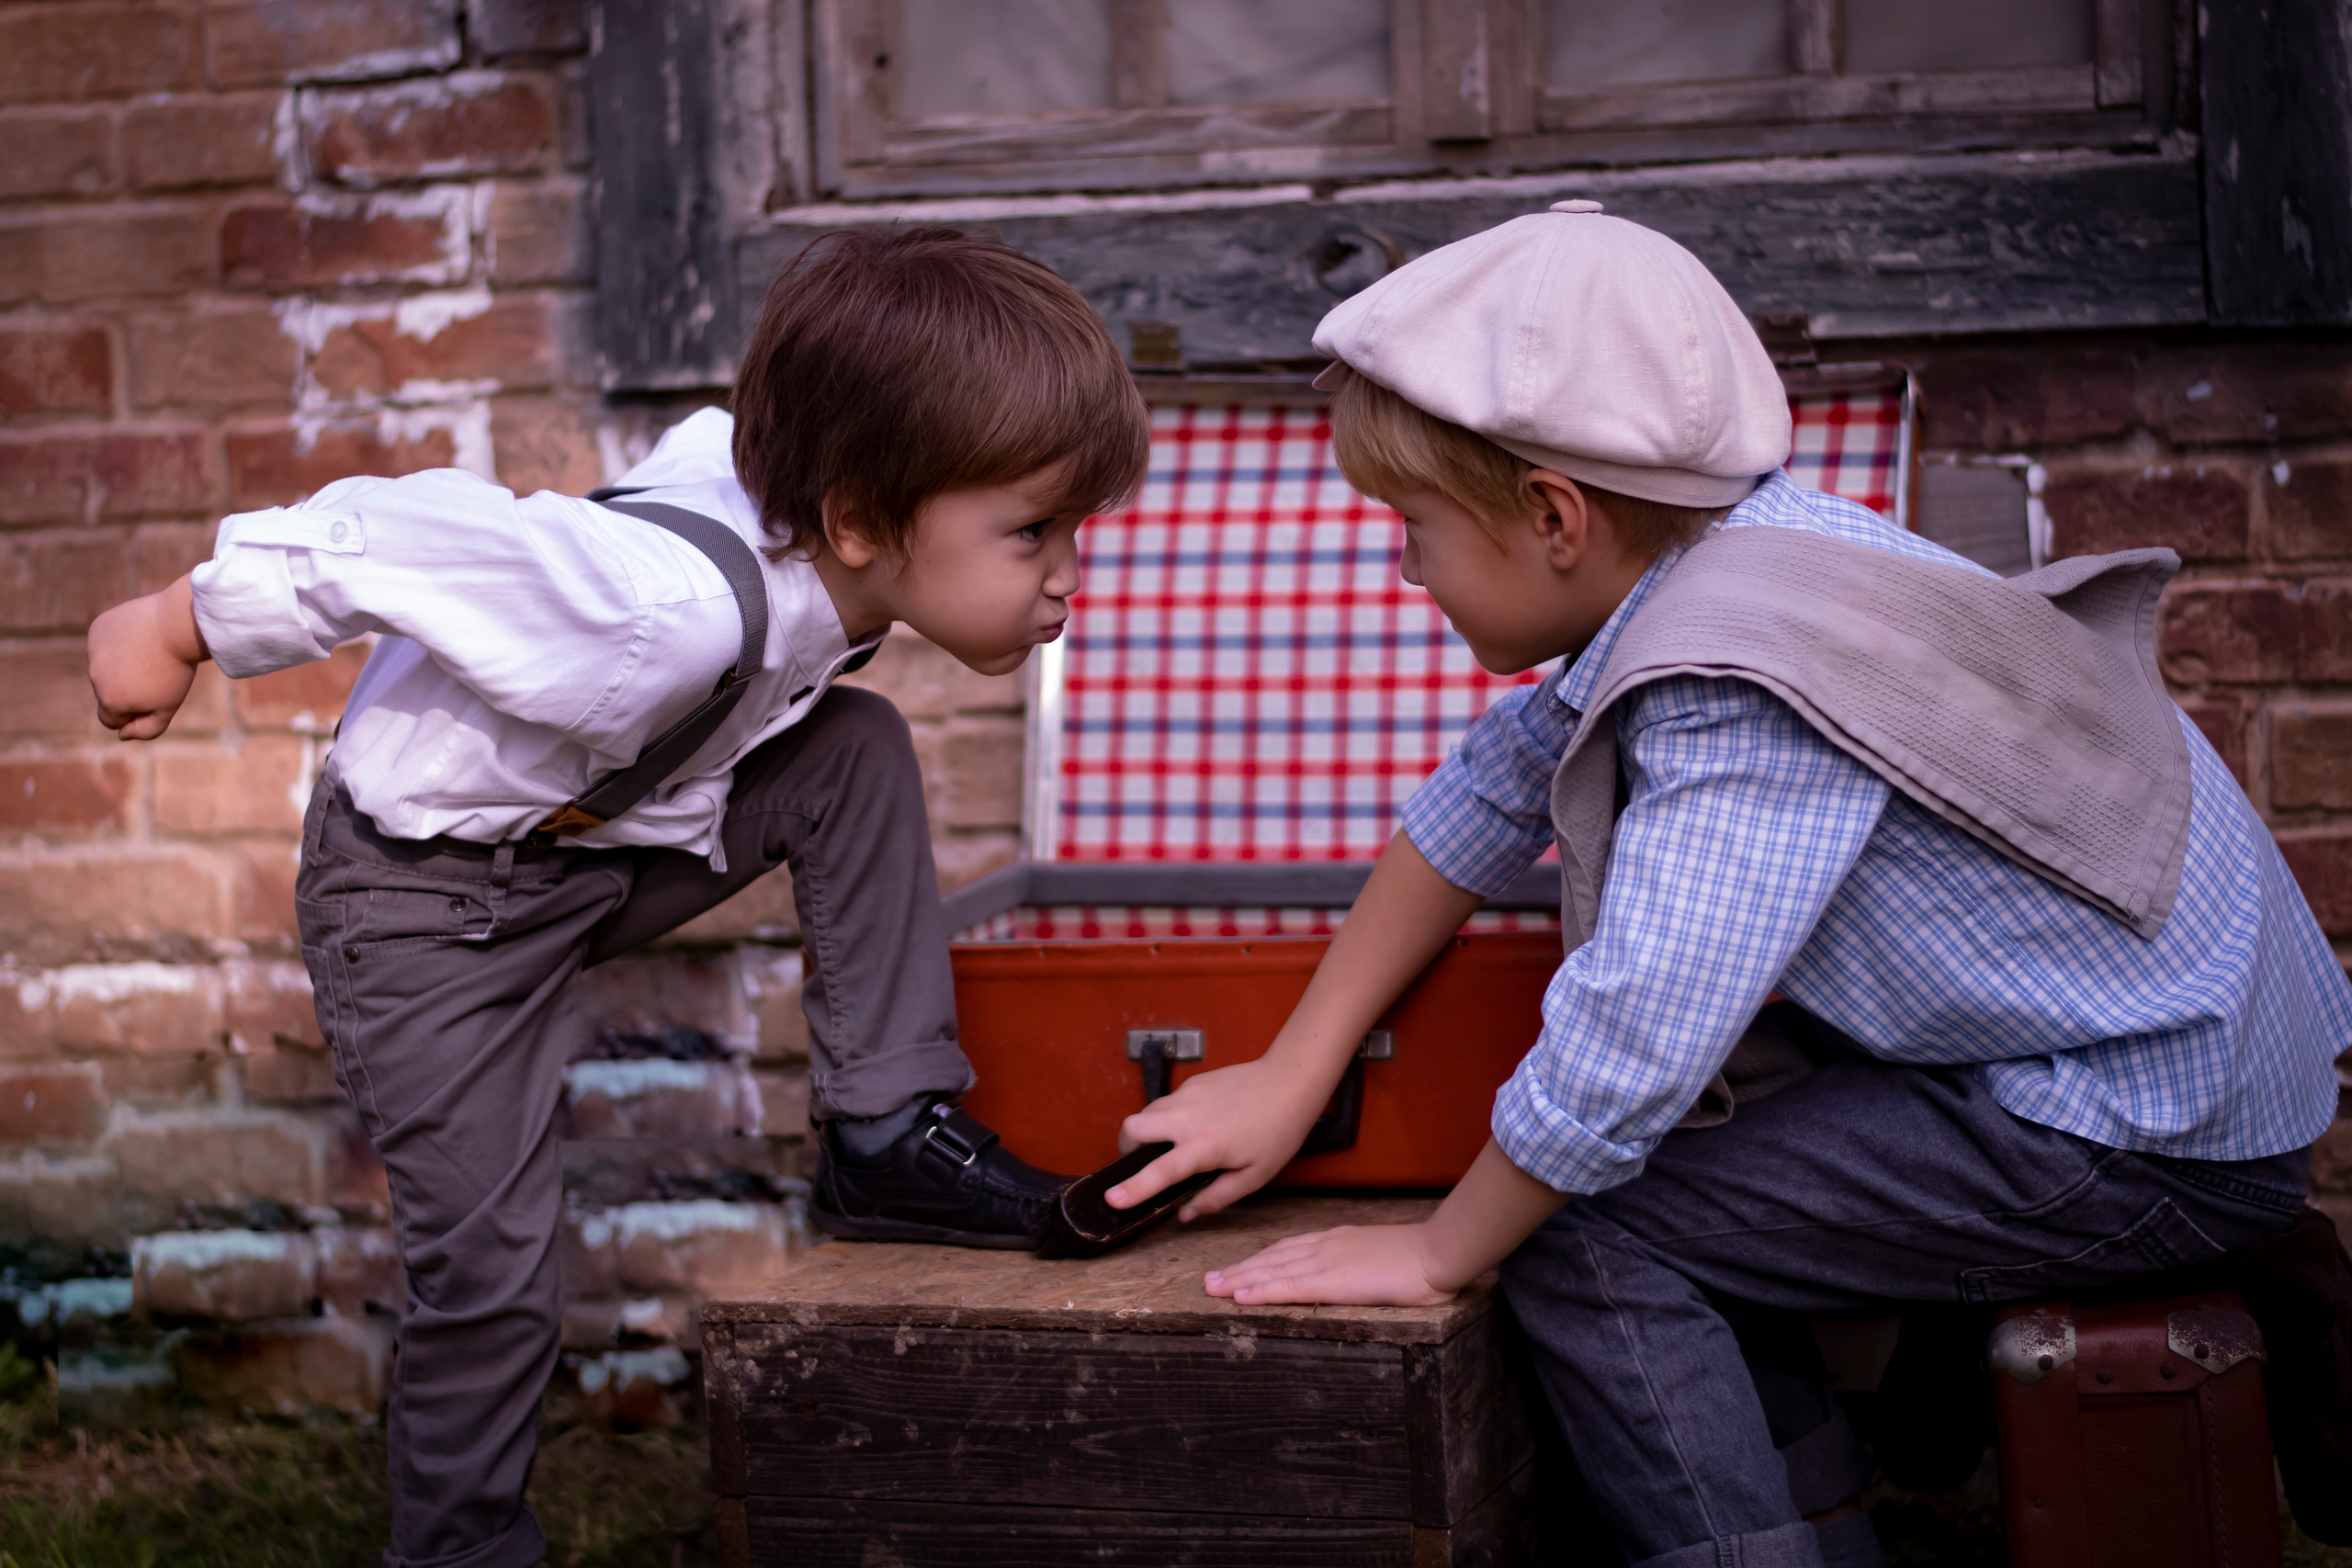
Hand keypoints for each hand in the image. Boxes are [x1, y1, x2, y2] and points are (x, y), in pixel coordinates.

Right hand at [89, 575, 206, 740]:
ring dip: (122, 663)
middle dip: (127, 687)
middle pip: (107, 693)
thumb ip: (146, 729)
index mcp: (110, 701)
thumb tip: (122, 734)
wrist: (178, 624)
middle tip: (155, 671)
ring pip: (105, 666)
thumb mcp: (168, 707)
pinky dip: (120, 641)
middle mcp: (95, 677)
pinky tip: (140, 635)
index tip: (151, 698)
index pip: (111, 720)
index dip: (132, 713)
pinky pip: (106, 642)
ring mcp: (93, 651)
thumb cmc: (176, 669)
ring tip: (149, 652)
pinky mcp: (98, 629)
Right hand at [1108, 1057, 1328, 1222]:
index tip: (1111, 1199)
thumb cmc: (1278, 1131)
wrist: (1289, 1082)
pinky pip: (1166, 1102)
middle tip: (1141, 1164)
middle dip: (1126, 1149)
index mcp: (1205, 1146)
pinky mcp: (1192, 1082)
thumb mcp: (1254, 1176)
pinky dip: (1167, 1117)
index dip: (1133, 1188)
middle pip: (1132, 1128)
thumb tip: (1185, 1213)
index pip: (1160, 1171)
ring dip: (1146, 1132)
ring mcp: (1187, 1095)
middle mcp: (1188, 1117)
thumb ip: (1216, 1198)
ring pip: (1146, 1112)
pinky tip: (1193, 1126)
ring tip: (1171, 1146)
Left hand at [1204, 1223, 1453, 1307]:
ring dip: (1239, 1280)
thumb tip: (1353, 1273)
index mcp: (1337, 1240)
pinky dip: (1261, 1290)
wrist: (1437, 1252)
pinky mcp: (1333, 1281)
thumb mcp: (1381, 1254)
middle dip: (1239, 1270)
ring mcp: (1327, 1261)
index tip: (1237, 1268)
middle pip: (1271, 1258)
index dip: (1259, 1260)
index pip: (1287, 1249)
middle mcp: (1324, 1247)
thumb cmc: (1420, 1257)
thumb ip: (1361, 1261)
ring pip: (1272, 1270)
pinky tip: (1242, 1296)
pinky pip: (1290, 1286)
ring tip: (1213, 1289)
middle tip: (1209, 1281)